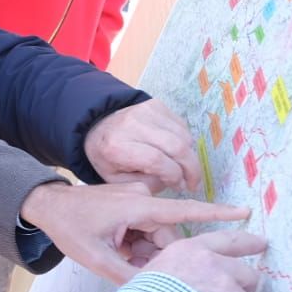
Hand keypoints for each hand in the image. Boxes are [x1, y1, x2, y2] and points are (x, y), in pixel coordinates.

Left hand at [19, 181, 249, 283]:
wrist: (48, 205)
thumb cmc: (69, 227)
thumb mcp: (96, 257)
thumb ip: (129, 275)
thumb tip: (158, 290)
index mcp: (138, 206)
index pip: (186, 210)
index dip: (217, 214)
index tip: (245, 212)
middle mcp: (143, 199)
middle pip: (169, 236)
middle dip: (158, 256)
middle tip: (131, 268)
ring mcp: (138, 200)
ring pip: (157, 236)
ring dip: (146, 252)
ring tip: (120, 258)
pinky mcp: (132, 204)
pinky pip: (147, 230)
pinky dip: (139, 245)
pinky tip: (120, 250)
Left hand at [83, 98, 199, 193]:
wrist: (97, 125)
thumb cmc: (107, 156)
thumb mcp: (116, 179)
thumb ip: (145, 184)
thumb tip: (175, 181)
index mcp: (117, 147)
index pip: (156, 160)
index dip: (174, 176)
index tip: (179, 187)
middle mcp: (132, 125)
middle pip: (175, 146)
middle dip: (191, 169)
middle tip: (194, 184)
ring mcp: (145, 111)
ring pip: (183, 136)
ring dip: (190, 156)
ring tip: (186, 170)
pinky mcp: (155, 105)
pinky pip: (181, 125)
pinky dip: (185, 142)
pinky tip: (177, 152)